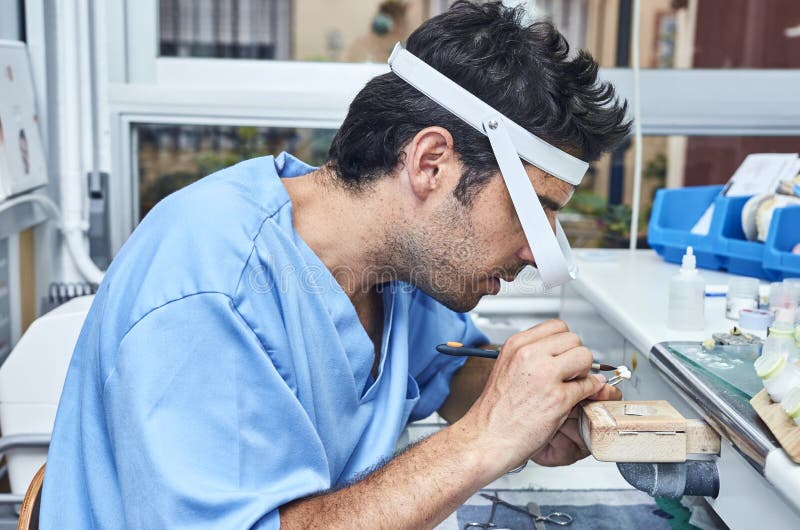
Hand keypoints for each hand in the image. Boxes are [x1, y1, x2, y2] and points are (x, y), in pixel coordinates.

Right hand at [457, 319, 605, 474]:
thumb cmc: (494, 412)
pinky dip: (589, 392)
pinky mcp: (558, 399)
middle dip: (576, 356)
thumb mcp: (506, 369)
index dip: (564, 343)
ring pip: (585, 357)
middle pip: (574, 339)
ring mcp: (544, 375)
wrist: (485, 439)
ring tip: (572, 385)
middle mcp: (529, 355)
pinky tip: (577, 399)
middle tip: (570, 373)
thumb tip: (558, 354)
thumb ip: (531, 356)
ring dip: (584, 372)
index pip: (556, 326)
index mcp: (516, 345)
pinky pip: (588, 385)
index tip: (562, 356)